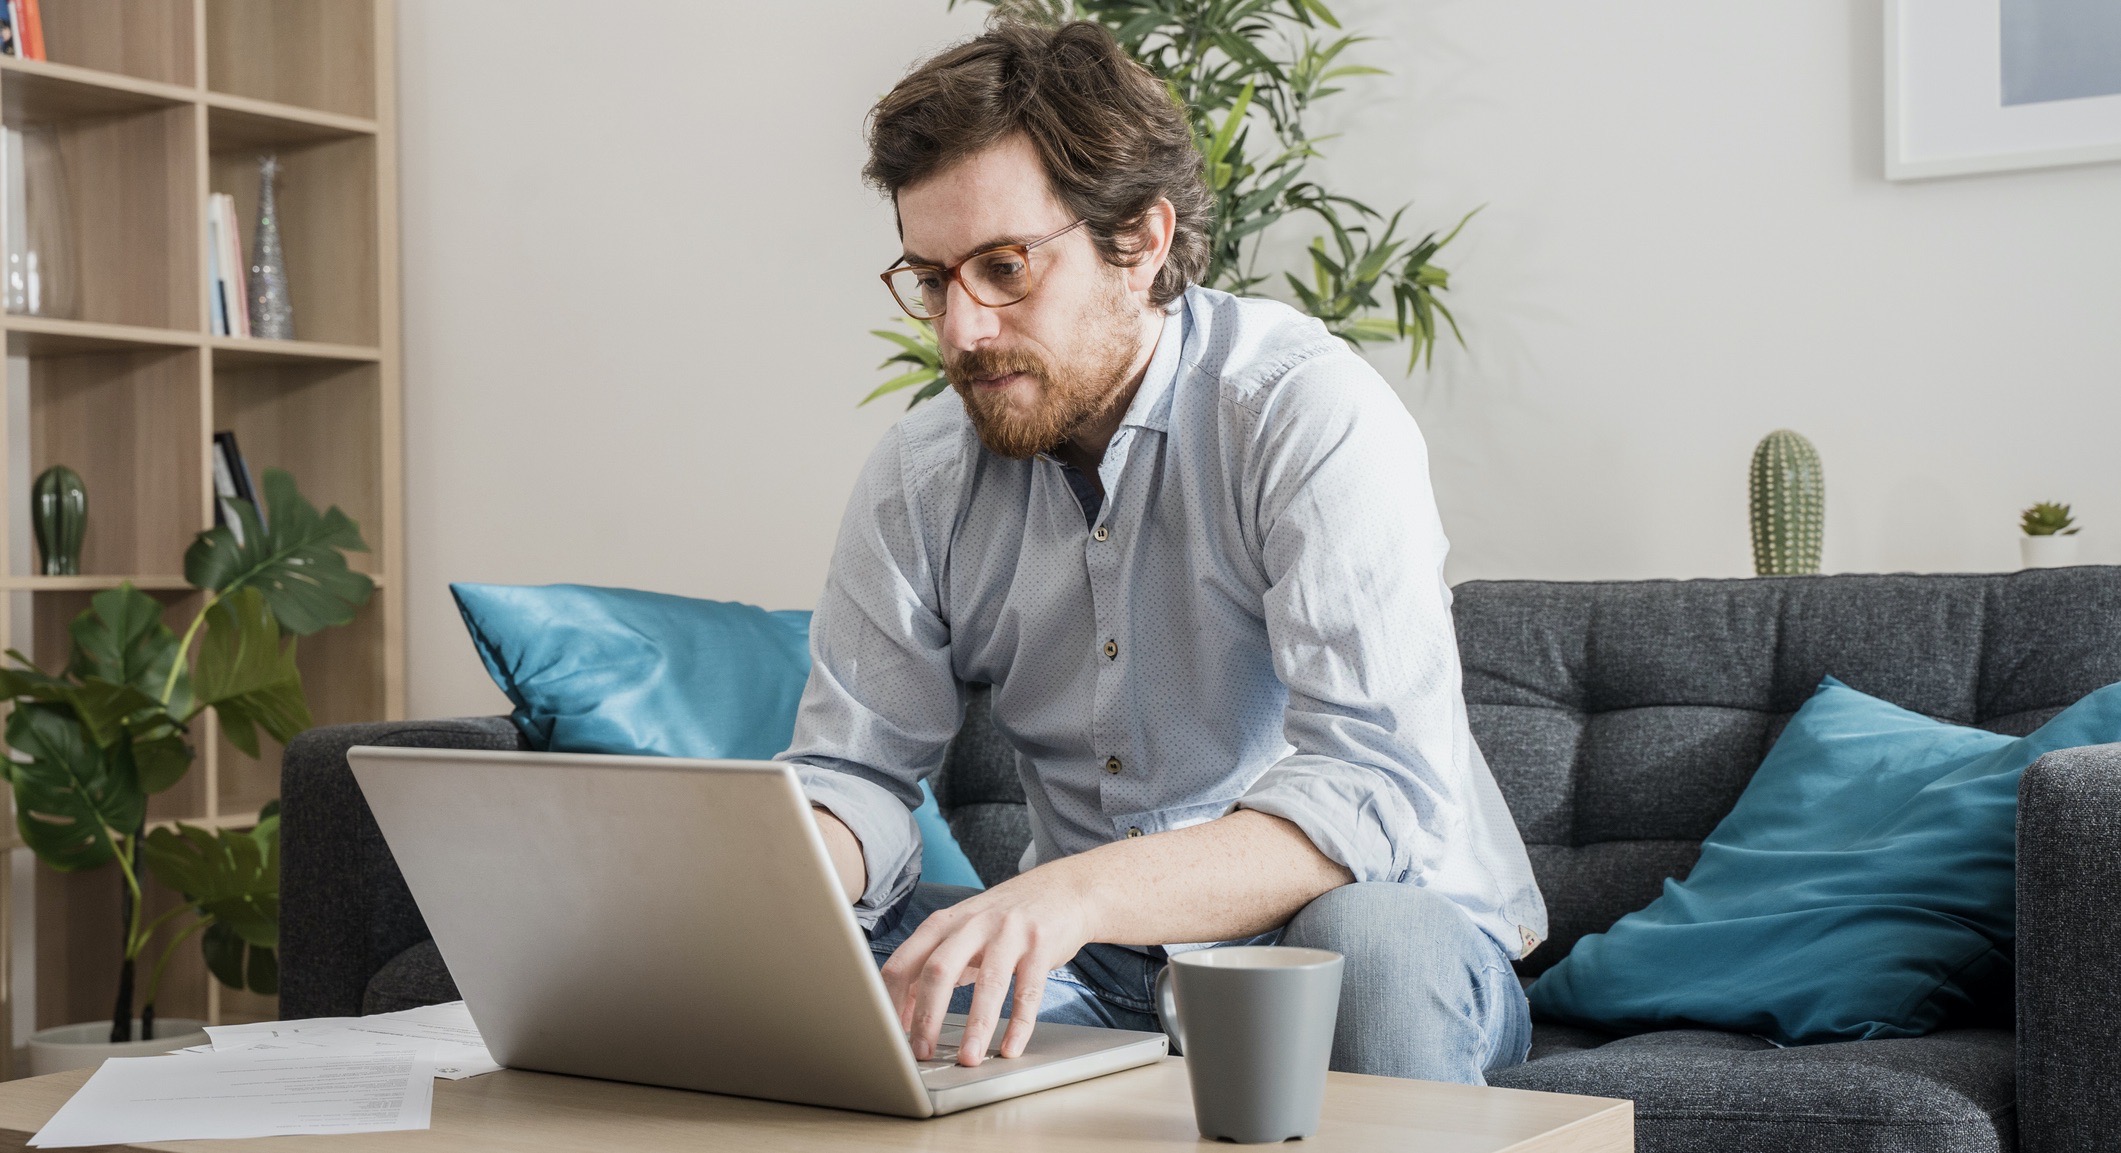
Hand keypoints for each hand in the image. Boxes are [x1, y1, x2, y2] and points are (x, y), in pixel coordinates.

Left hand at [878, 868, 1095, 1067]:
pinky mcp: (1041, 945)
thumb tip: (904, 1012)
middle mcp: (973, 924)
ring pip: (988, 983)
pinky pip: (1028, 991)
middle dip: (926, 1017)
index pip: (904, 962)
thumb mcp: (963, 933)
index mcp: (944, 923)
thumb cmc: (1006, 918)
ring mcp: (1009, 933)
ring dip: (975, 1026)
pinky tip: (1011, 1048)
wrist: (1063, 889)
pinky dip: (1019, 1024)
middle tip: (921, 1053)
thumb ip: (935, 965)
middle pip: (938, 970)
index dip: (893, 1001)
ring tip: (969, 1059)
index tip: (892, 1034)